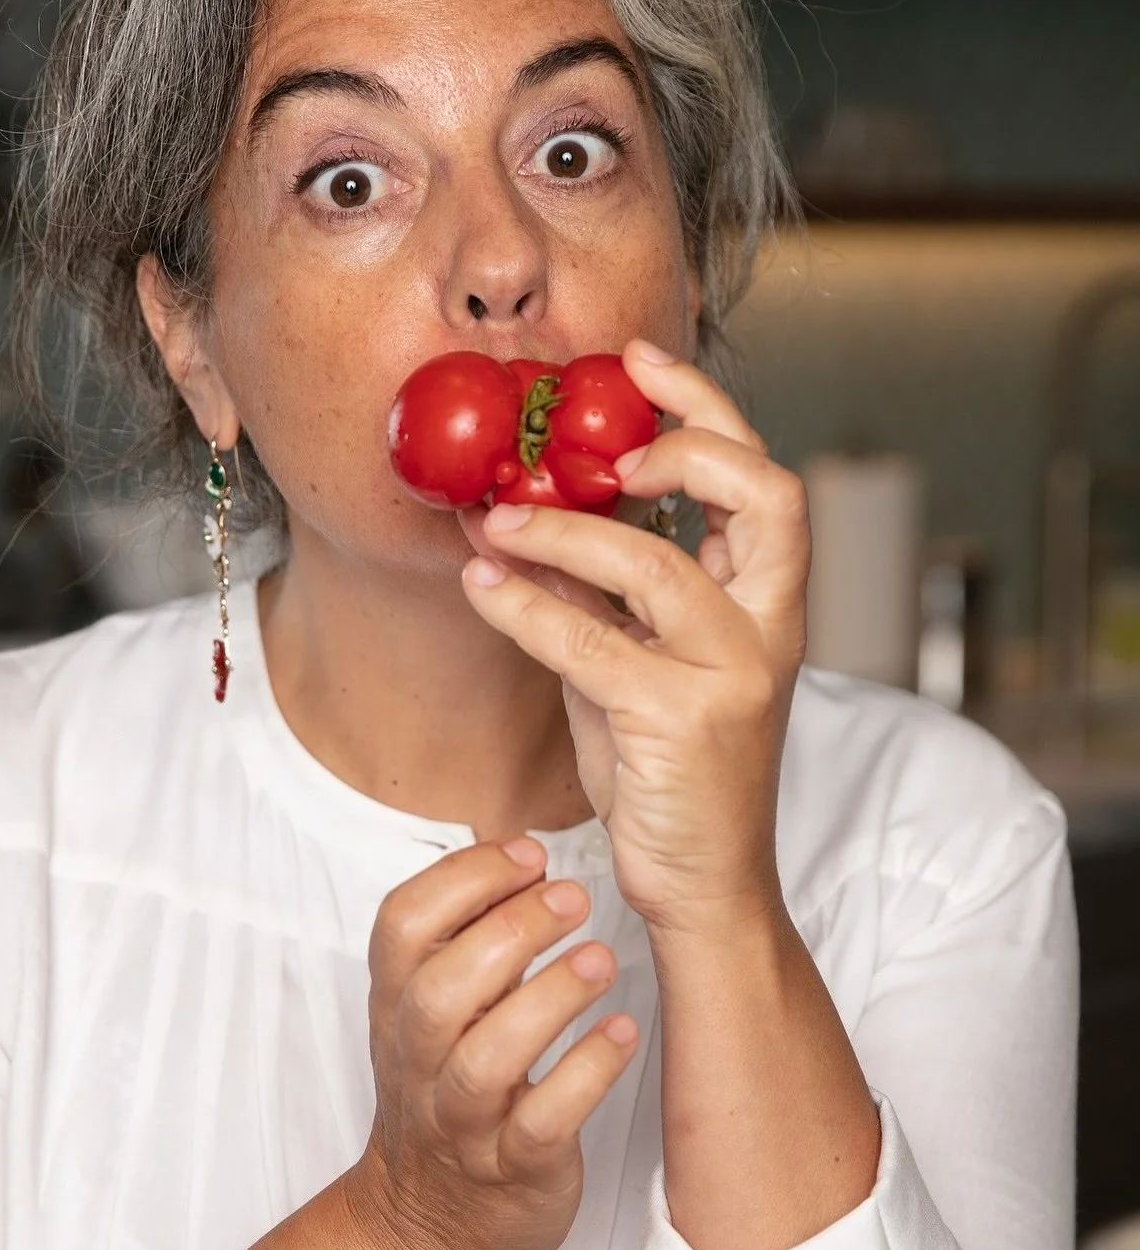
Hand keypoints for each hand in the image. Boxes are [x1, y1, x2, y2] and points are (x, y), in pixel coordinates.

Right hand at [351, 838, 638, 1249]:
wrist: (429, 1228)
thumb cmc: (447, 1093)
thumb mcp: (431, 1013)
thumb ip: (463, 939)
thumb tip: (519, 851)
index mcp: (396, 1007)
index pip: (400, 926)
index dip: (461, 880)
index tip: (528, 855)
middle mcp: (420, 1062)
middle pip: (439, 990)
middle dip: (508, 933)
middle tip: (573, 899)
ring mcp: (463, 1122)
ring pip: (485, 1059)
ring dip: (548, 1000)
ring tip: (603, 960)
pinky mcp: (514, 1173)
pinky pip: (541, 1125)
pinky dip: (584, 1075)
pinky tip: (623, 1036)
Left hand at [459, 341, 808, 937]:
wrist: (706, 885)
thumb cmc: (672, 773)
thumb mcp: (632, 668)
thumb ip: (595, 600)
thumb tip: (518, 524)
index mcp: (766, 604)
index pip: (763, 478)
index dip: (705, 409)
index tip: (636, 364)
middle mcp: (767, 629)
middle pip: (761, 492)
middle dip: (683, 437)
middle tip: (598, 439)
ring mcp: (732, 674)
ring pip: (651, 562)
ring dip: (560, 530)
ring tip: (496, 519)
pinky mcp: (682, 722)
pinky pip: (589, 642)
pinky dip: (524, 607)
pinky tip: (482, 588)